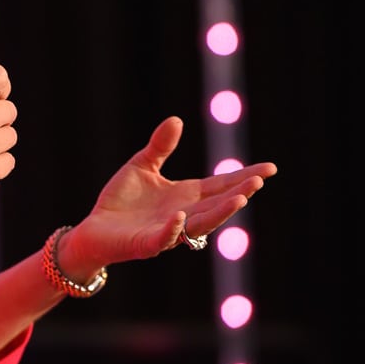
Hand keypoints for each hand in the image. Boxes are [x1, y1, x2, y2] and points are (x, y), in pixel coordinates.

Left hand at [58, 115, 275, 274]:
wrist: (94, 230)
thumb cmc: (121, 201)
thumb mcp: (142, 166)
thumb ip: (160, 147)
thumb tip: (177, 120)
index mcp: (186, 196)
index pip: (221, 185)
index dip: (244, 176)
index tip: (270, 168)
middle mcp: (183, 215)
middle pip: (217, 205)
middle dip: (238, 194)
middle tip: (258, 181)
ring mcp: (168, 231)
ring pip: (199, 224)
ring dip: (220, 213)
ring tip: (240, 199)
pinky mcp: (146, 244)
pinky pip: (163, 238)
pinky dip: (172, 229)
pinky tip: (180, 216)